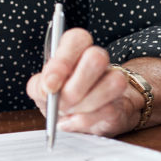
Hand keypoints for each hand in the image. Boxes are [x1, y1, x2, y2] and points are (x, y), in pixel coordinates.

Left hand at [26, 28, 140, 136]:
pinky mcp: (122, 104)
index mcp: (74, 50)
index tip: (50, 85)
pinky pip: (110, 109)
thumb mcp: (41, 90)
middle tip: (60, 102)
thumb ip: (39, 86)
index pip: (77, 39)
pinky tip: (74, 121)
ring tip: (68, 112)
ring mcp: (112, 80)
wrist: (79, 120)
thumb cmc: (57, 97)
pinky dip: (87, 120)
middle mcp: (96, 60)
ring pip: (113, 83)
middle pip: (97, 57)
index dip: (63, 62)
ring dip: (85, 105)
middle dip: (76, 87)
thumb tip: (48, 88)